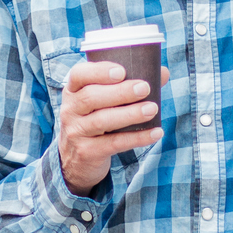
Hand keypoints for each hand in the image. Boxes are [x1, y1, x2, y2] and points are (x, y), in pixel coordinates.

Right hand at [57, 62, 171, 195]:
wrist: (76, 160)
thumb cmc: (95, 120)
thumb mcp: (102, 102)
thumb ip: (128, 85)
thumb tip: (163, 73)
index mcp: (73, 91)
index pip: (79, 75)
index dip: (99, 71)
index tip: (122, 71)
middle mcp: (70, 110)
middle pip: (91, 97)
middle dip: (120, 92)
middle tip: (145, 88)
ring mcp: (76, 132)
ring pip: (101, 121)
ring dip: (130, 114)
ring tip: (152, 109)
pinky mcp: (87, 152)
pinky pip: (113, 143)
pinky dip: (136, 138)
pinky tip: (155, 133)